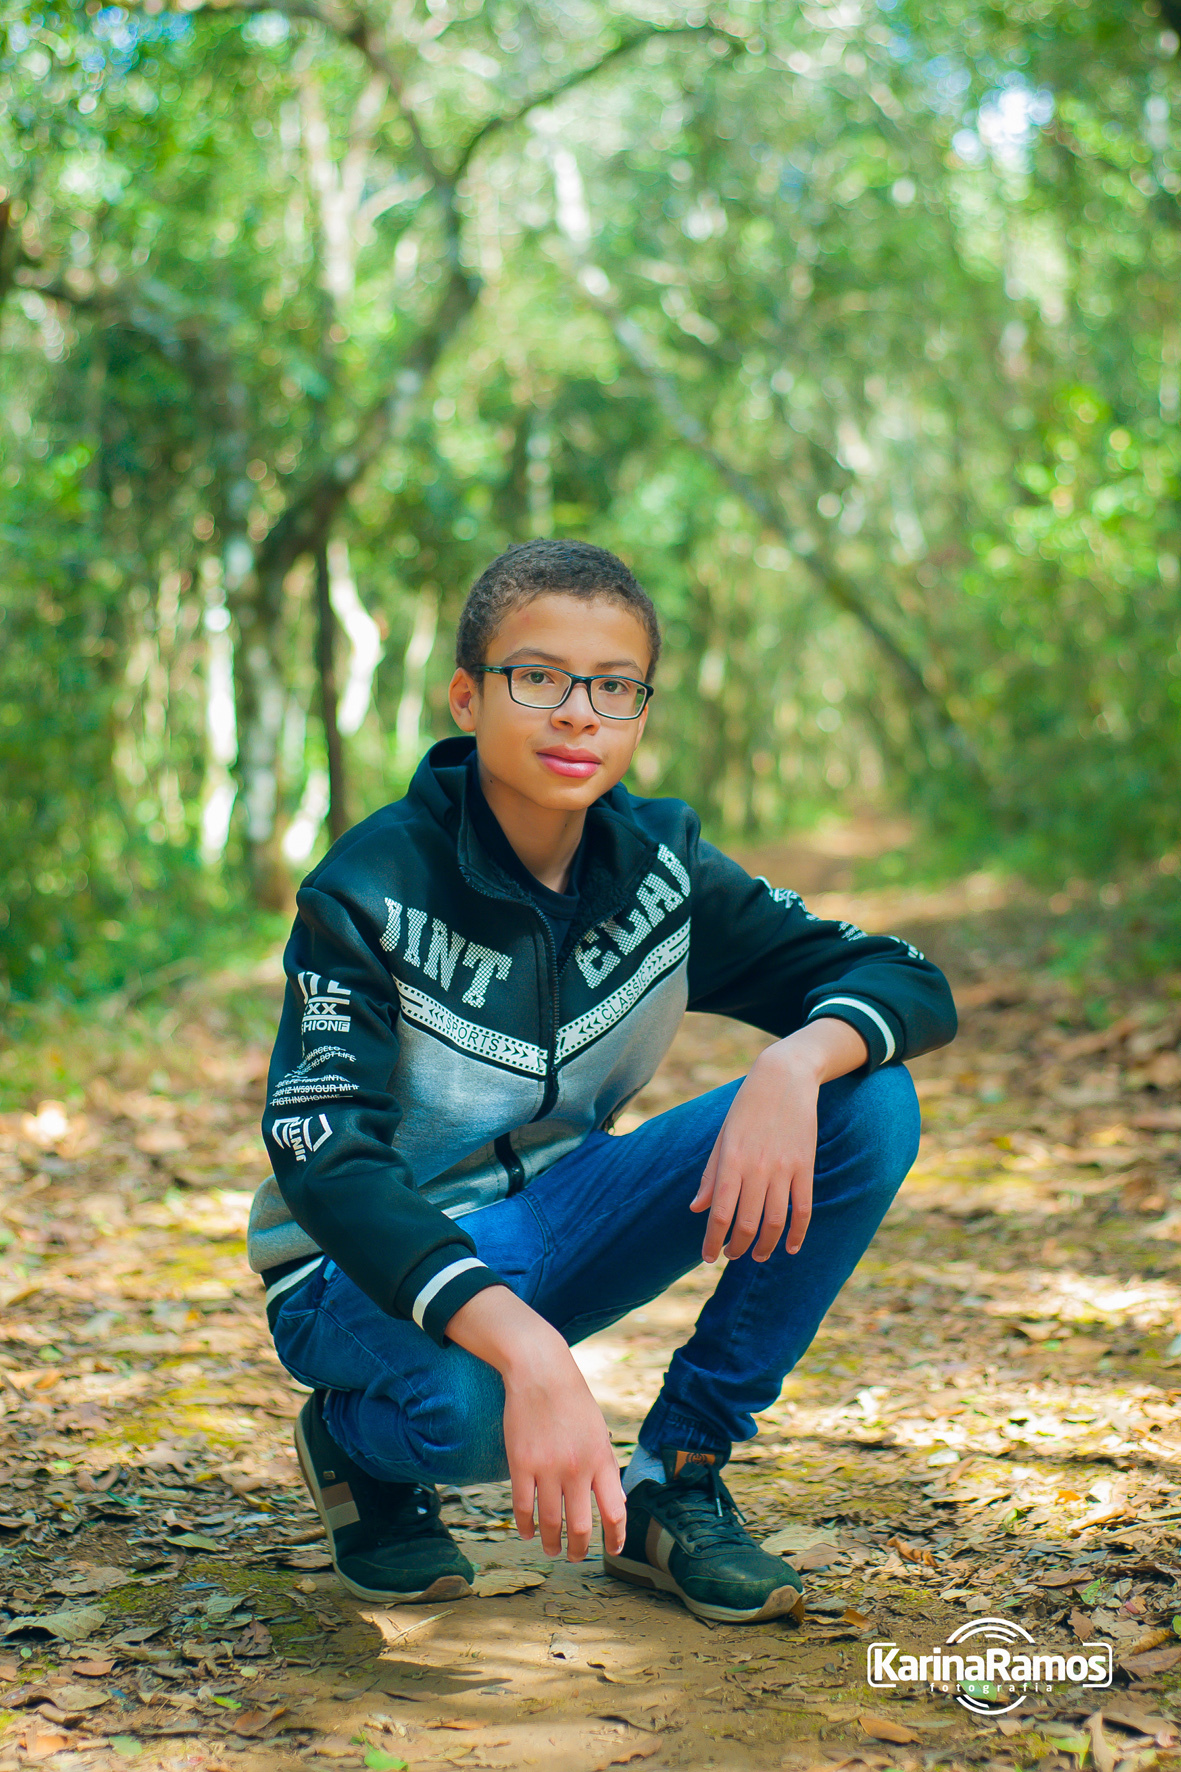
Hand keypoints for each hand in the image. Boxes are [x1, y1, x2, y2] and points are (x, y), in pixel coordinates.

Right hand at [445, 1287, 625, 1561]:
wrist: (542, 1372)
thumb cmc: (574, 1403)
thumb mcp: (600, 1434)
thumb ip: (608, 1469)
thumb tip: (618, 1505)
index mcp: (602, 1460)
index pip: (615, 1512)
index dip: (616, 1538)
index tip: (613, 1551)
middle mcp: (577, 1468)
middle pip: (582, 1526)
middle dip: (579, 1549)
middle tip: (575, 1557)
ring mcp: (548, 1468)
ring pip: (551, 1522)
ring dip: (552, 1543)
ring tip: (552, 1550)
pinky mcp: (521, 1464)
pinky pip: (523, 1507)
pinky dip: (526, 1526)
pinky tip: (528, 1533)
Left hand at [690, 1018, 868, 1264]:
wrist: (783, 1079)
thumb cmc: (746, 1108)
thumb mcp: (722, 1137)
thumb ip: (711, 1175)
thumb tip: (697, 1209)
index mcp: (731, 1161)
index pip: (720, 1214)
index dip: (713, 1241)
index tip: (709, 1257)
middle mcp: (756, 1168)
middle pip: (747, 1223)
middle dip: (737, 1248)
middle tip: (732, 1256)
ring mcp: (784, 1168)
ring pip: (776, 1221)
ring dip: (765, 1246)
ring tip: (756, 1255)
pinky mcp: (805, 1166)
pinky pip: (803, 1208)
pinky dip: (798, 1233)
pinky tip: (791, 1247)